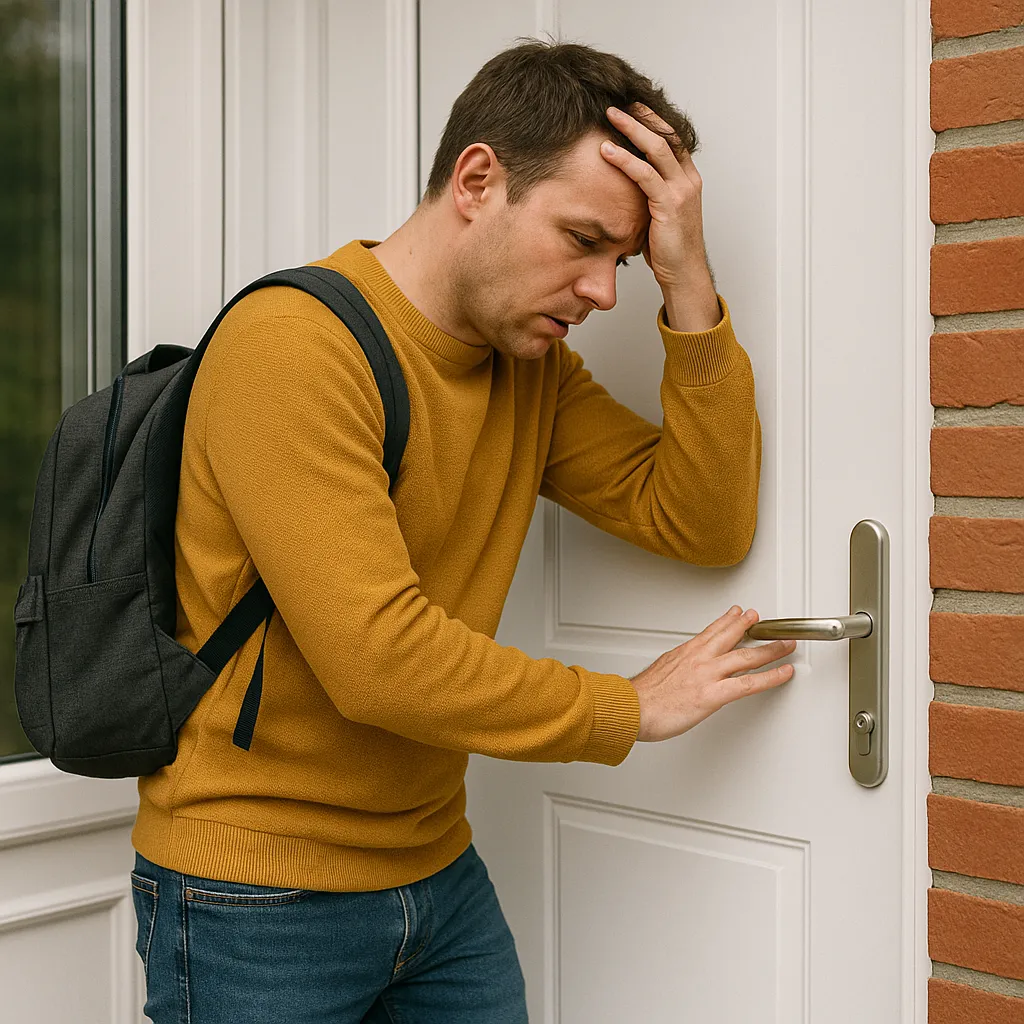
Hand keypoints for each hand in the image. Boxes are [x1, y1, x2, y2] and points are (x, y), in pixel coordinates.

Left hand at [600, 104, 718, 331]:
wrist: (683, 274)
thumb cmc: (669, 248)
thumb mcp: (660, 214)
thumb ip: (650, 194)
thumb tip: (628, 183)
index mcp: (688, 179)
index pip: (672, 139)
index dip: (654, 120)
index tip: (633, 106)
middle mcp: (688, 180)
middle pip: (666, 135)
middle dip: (642, 115)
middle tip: (620, 101)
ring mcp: (681, 191)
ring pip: (656, 148)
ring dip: (631, 129)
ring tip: (610, 116)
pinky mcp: (669, 205)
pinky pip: (644, 175)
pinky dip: (624, 160)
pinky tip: (607, 151)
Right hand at [630, 606, 794, 742]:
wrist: (632, 708)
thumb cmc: (641, 697)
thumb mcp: (659, 673)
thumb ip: (675, 668)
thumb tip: (681, 671)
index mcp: (685, 653)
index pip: (711, 631)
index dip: (727, 620)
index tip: (737, 613)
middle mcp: (699, 659)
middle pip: (731, 636)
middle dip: (749, 626)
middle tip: (763, 619)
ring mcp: (708, 675)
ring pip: (746, 656)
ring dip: (770, 648)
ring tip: (785, 644)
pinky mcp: (714, 695)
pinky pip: (750, 683)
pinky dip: (771, 676)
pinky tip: (784, 672)